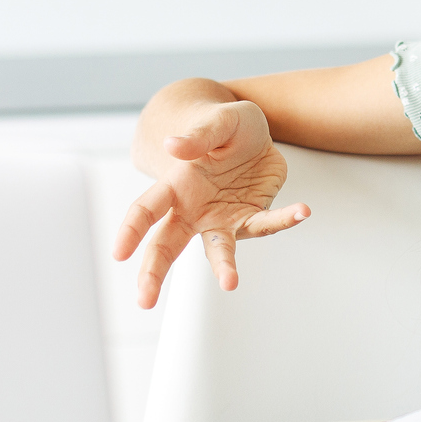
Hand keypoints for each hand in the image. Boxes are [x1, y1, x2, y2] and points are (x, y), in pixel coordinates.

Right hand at [112, 100, 309, 308]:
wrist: (251, 132)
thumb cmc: (224, 127)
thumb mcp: (217, 121)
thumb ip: (197, 136)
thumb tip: (173, 145)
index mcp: (175, 185)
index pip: (146, 210)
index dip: (131, 230)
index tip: (119, 253)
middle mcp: (193, 209)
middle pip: (167, 244)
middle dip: (154, 272)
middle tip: (144, 300)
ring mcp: (221, 219)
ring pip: (217, 249)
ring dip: (223, 267)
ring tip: (230, 282)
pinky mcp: (251, 218)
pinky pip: (266, 224)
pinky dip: (284, 219)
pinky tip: (301, 211)